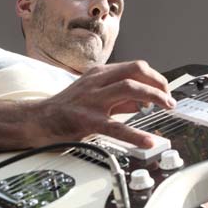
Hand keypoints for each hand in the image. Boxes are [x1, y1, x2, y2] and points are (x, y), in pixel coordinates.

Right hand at [38, 60, 175, 147]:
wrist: (37, 120)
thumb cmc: (66, 109)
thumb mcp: (95, 97)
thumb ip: (120, 100)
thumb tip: (144, 103)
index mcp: (99, 74)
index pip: (134, 67)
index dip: (155, 77)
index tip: (165, 90)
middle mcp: (96, 82)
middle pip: (135, 70)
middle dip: (158, 82)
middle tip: (169, 98)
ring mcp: (91, 99)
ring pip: (129, 88)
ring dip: (154, 96)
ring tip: (167, 107)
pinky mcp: (87, 119)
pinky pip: (115, 126)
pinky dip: (135, 133)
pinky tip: (147, 140)